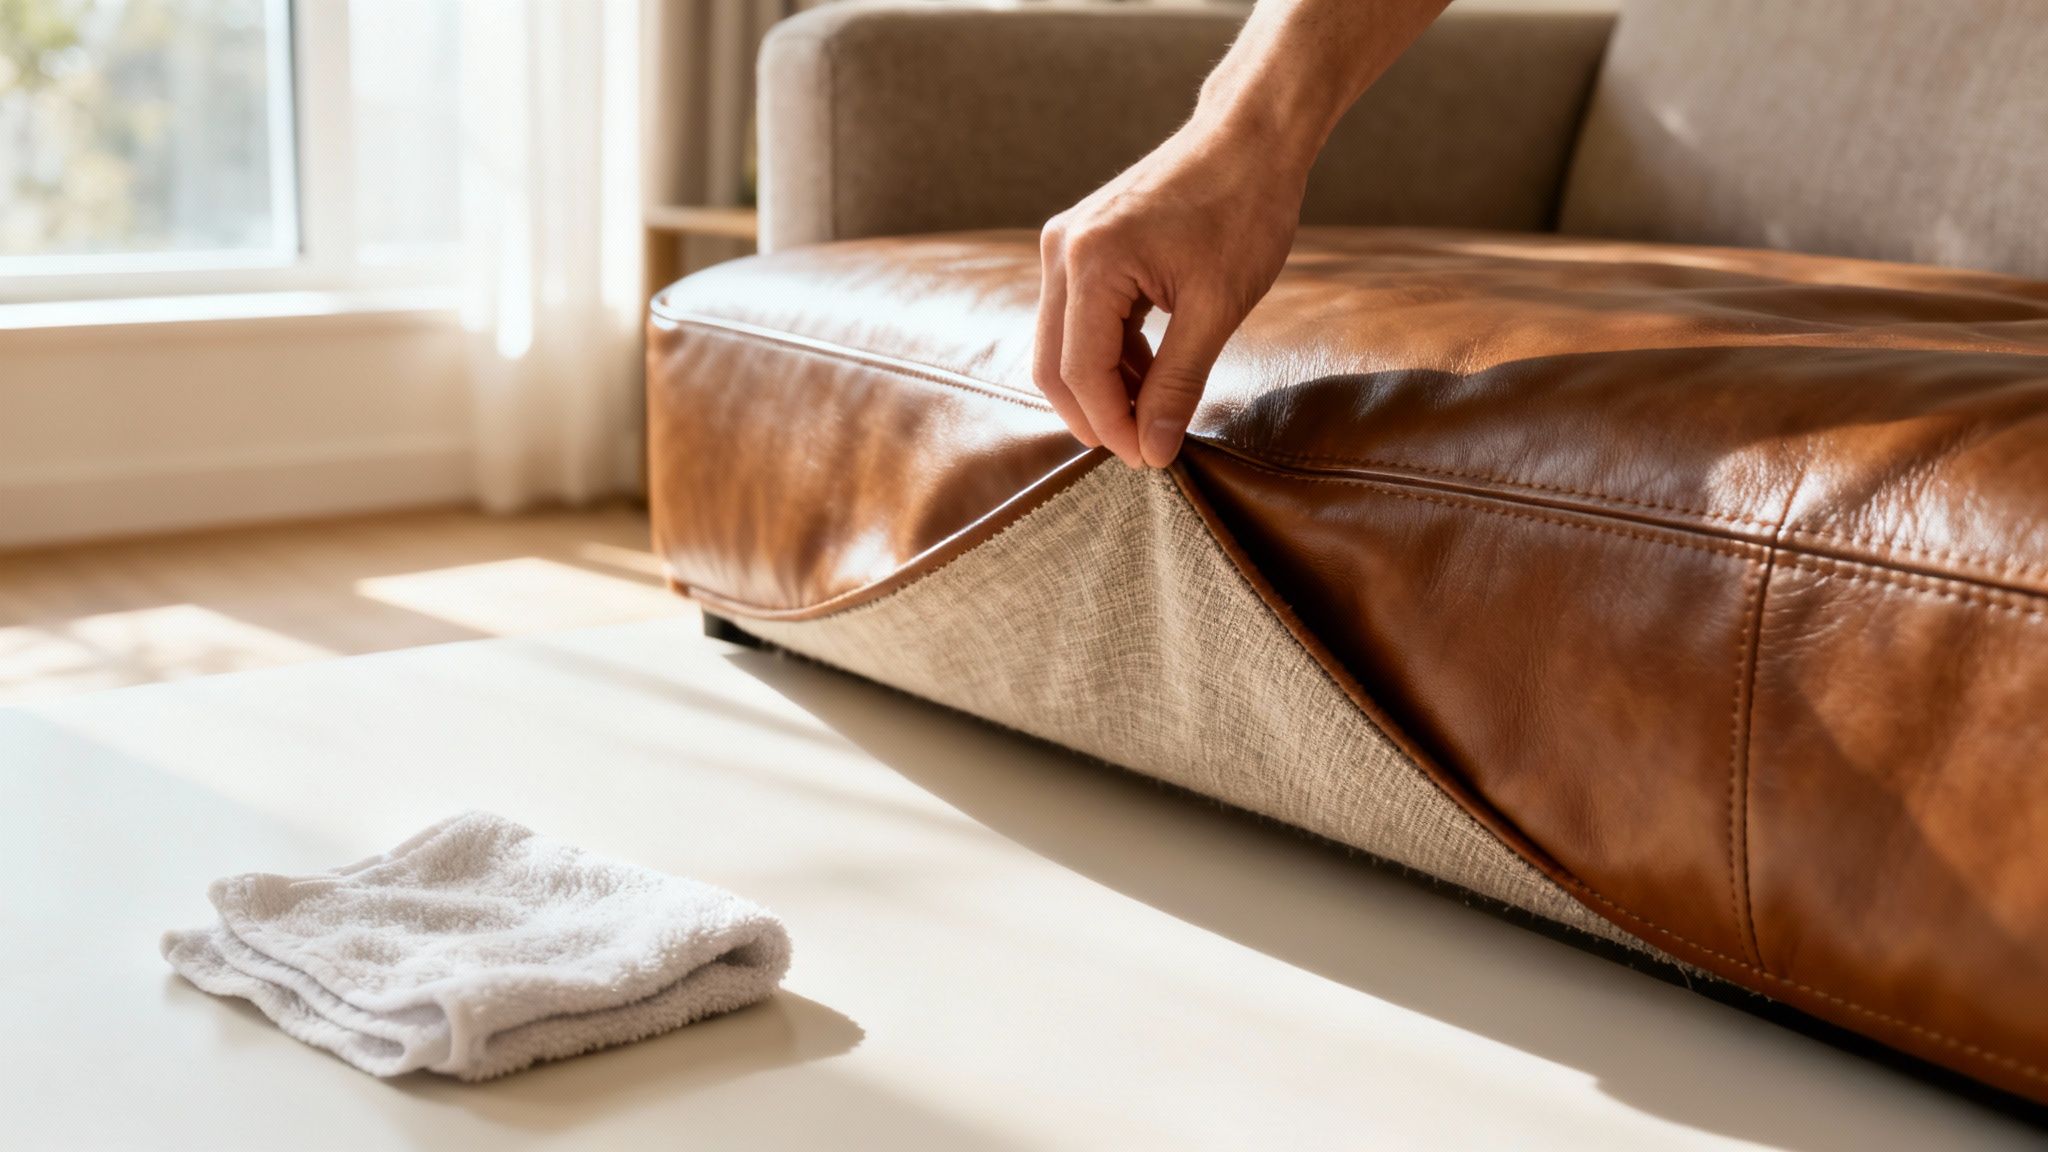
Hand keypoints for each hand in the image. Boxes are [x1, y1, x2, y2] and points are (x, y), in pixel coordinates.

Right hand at [1034, 114, 1306, 467]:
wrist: (1249, 138)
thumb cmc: (1243, 210)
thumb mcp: (1217, 308)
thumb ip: (1178, 382)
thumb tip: (1153, 450)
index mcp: (1091, 263)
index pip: (1081, 373)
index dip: (1112, 427)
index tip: (1151, 461)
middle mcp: (1063, 252)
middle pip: (1054, 366)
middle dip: (1097, 416)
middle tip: (1146, 449)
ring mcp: (1066, 246)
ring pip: (1062, 347)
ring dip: (1104, 389)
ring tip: (1157, 413)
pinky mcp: (1080, 247)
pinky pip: (1078, 320)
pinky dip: (1110, 356)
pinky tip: (1150, 374)